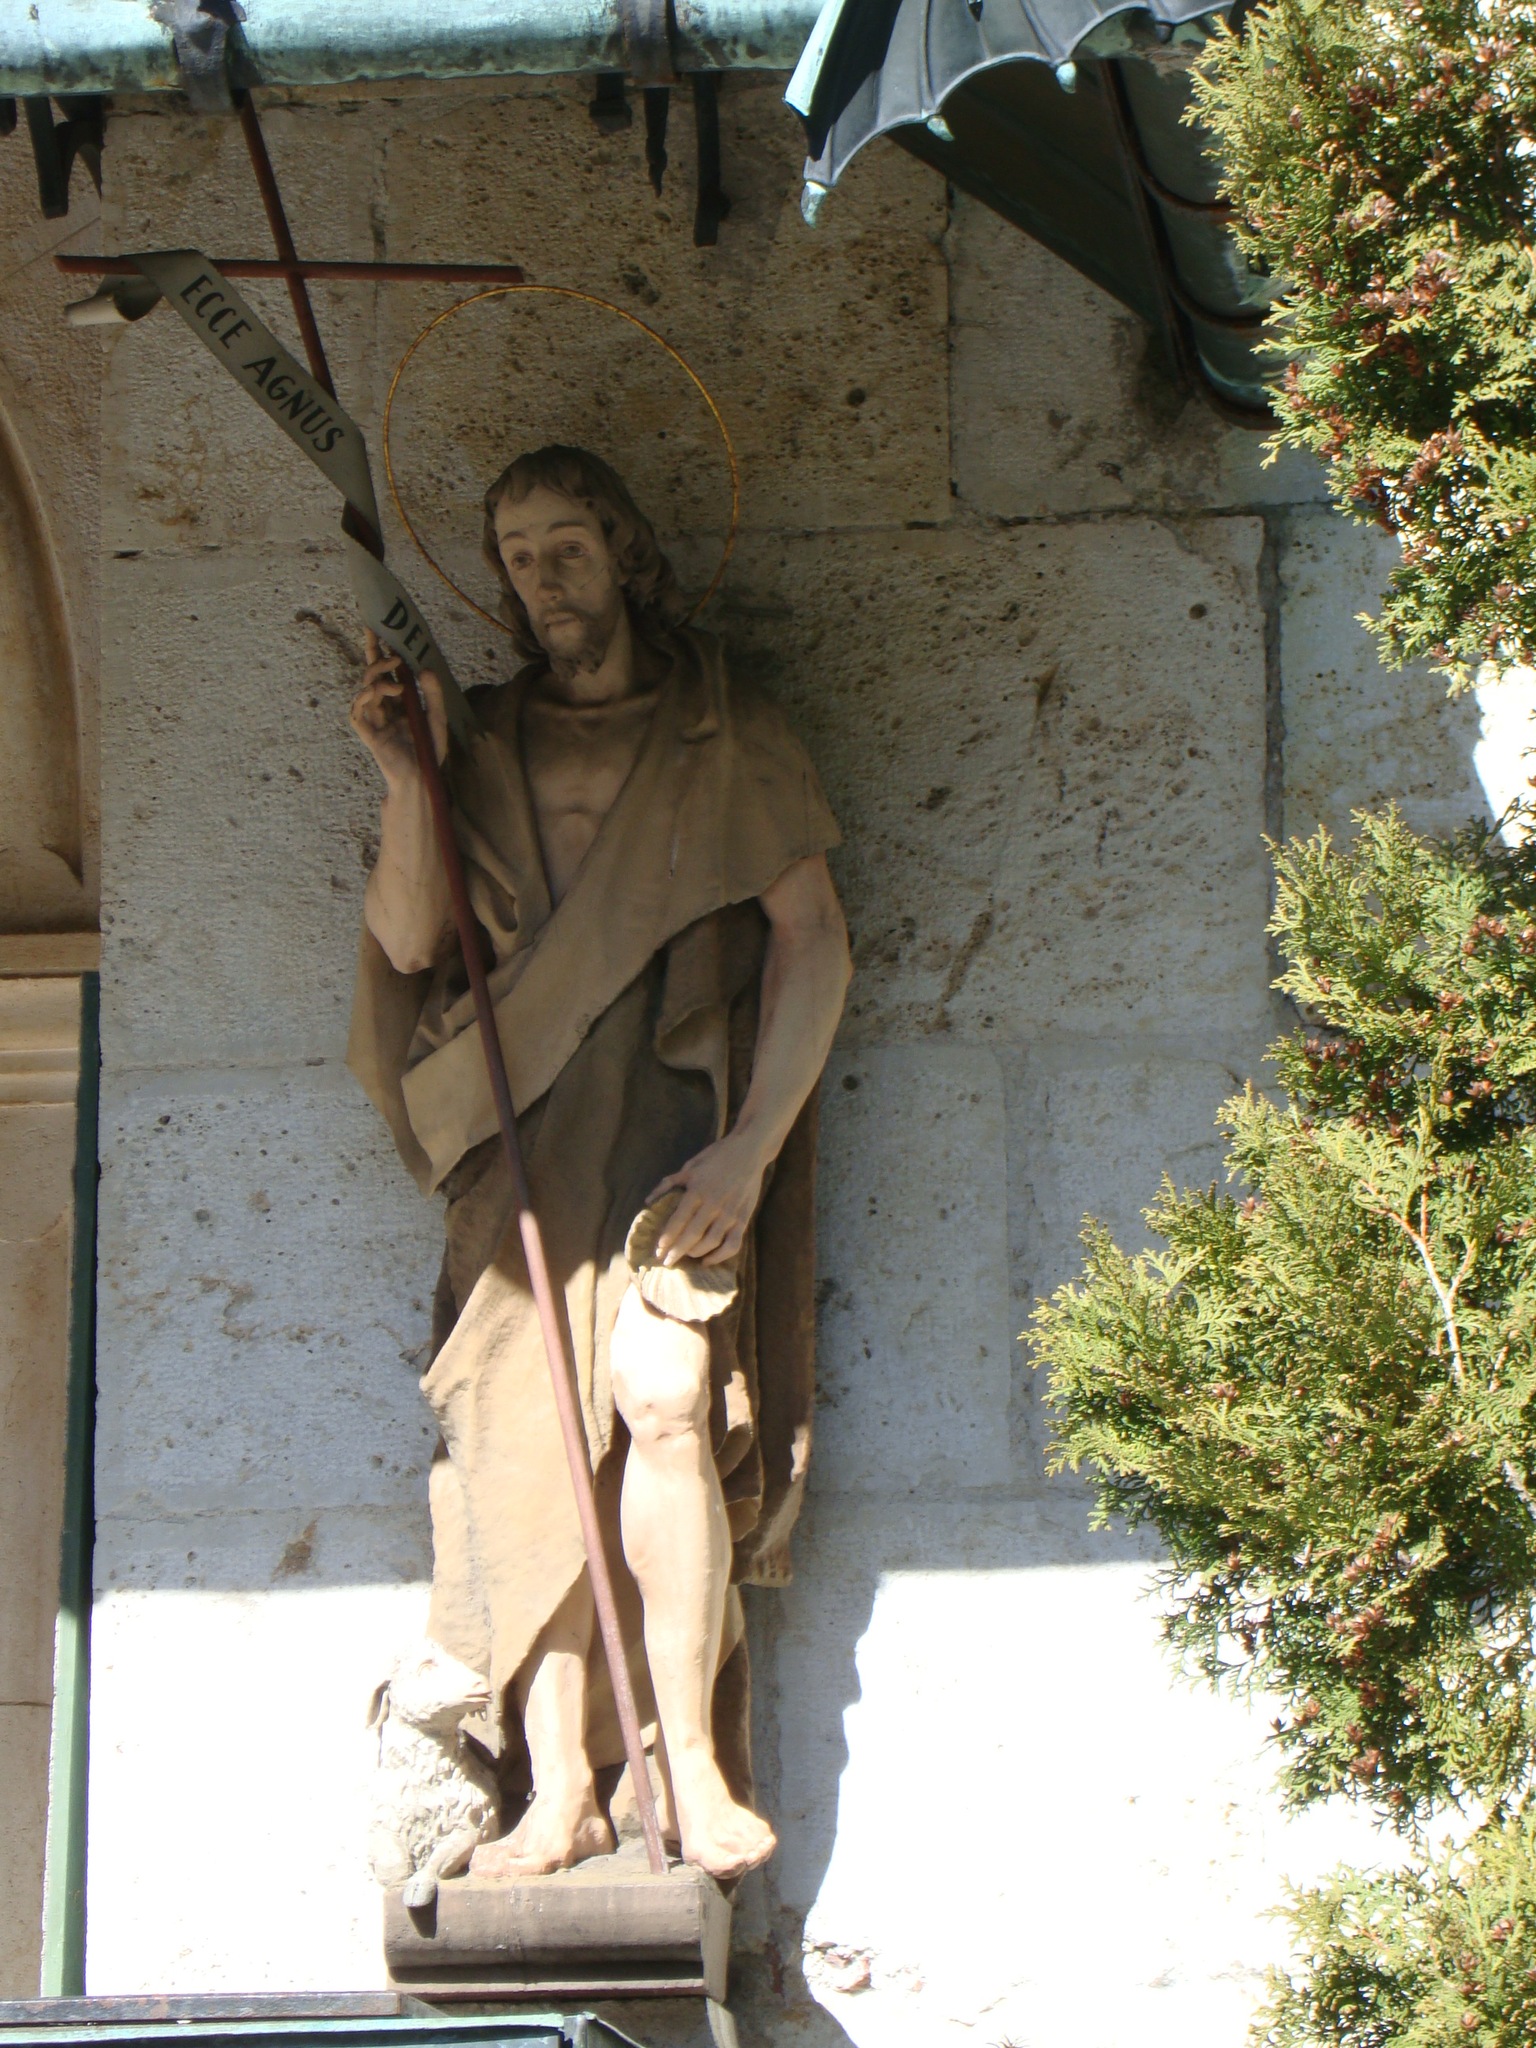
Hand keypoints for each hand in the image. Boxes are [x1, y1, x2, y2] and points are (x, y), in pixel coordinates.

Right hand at [349, 628, 448, 785]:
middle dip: (374, 656)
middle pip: (371, 675)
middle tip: (385, 643)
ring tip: (396, 673)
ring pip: (365, 689)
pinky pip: (358, 710)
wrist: (423, 778)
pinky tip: (381, 691)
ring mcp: (373, 720)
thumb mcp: (437, 717)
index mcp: (397, 703)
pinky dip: (367, 696)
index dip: (378, 651)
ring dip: (378, 676)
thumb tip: (425, 669)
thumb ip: (433, 694)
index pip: (384, 672)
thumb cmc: (429, 751)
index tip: (377, 628)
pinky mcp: (368, 732)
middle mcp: (383, 708)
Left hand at [649, 1133, 768, 1266]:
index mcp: (698, 1191)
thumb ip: (669, 1183)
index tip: (658, 1250)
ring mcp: (730, 1213)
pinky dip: (720, 1256)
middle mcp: (714, 1204)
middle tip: (666, 1262)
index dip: (667, 1238)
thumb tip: (648, 1201)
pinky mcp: (744, 1219)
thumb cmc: (717, 1157)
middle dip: (677, 1251)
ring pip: (711, 1242)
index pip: (678, 1221)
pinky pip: (732, 1244)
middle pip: (692, 1235)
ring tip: (686, 1256)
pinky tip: (708, 1260)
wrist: (749, 1151)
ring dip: (695, 1253)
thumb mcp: (690, 1166)